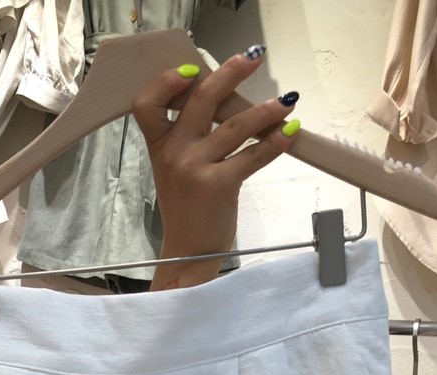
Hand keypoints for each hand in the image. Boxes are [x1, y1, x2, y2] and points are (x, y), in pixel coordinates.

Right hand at [132, 47, 300, 290]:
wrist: (188, 253)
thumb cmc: (188, 211)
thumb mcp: (176, 171)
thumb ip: (190, 138)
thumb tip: (225, 103)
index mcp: (159, 146)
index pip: (147, 103)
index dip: (166, 81)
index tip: (192, 69)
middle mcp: (174, 153)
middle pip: (201, 100)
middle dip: (230, 73)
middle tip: (253, 58)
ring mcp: (194, 169)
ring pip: (234, 126)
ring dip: (265, 111)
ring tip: (286, 102)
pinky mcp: (218, 186)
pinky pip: (252, 156)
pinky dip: (274, 143)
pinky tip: (289, 133)